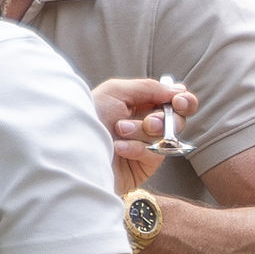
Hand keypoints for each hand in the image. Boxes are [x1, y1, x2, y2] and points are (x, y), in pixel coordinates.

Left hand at [90, 76, 196, 193]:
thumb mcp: (116, 92)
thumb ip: (149, 87)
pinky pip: (155, 154)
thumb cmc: (89, 116)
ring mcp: (146, 145)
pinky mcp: (143, 166)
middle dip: (165, 118)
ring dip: (142, 131)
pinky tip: (118, 147)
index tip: (178, 101)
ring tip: (119, 131)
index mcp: (140, 103)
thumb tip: (179, 90)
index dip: (182, 100)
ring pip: (166, 136)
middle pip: (178, 119)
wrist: (72, 150)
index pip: (174, 100)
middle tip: (150, 121)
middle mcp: (145, 123)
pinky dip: (137, 148)